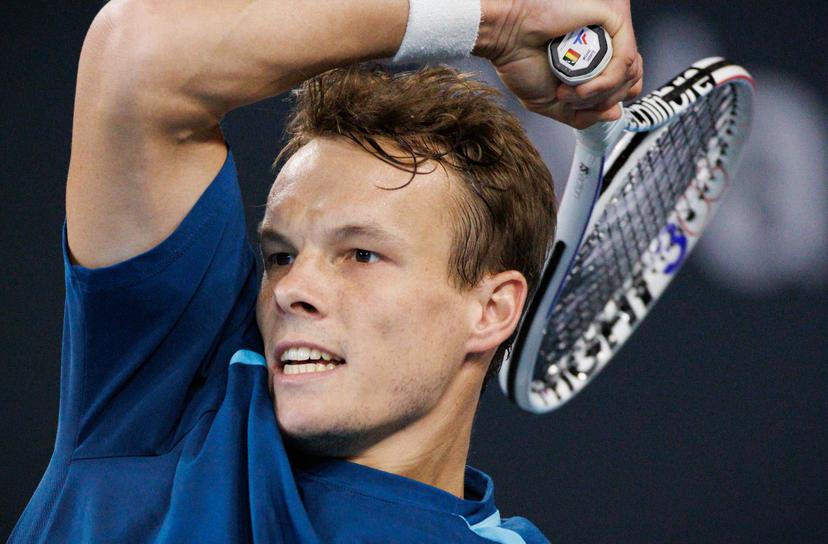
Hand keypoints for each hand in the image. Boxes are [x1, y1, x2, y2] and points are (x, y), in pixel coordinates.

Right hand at [474, 0, 642, 128]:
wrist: (506, 39)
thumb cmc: (520, 62)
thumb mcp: (551, 104)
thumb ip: (583, 114)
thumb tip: (614, 115)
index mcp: (596, 57)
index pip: (627, 83)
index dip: (610, 102)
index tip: (584, 105)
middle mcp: (606, 43)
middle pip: (630, 82)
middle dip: (601, 102)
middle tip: (570, 100)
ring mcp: (610, 31)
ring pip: (629, 74)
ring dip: (599, 95)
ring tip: (572, 93)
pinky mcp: (612, 20)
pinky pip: (625, 61)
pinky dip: (604, 83)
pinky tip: (580, 88)